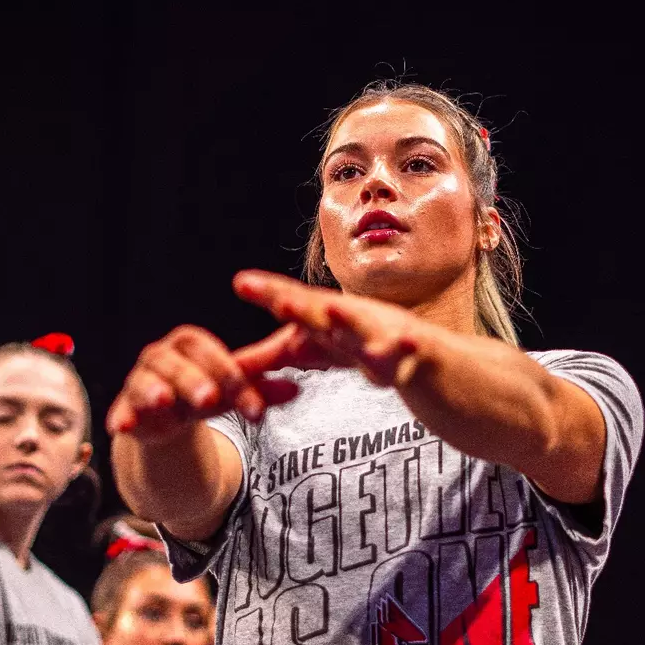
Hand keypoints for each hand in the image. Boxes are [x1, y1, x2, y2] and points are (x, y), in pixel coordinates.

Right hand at [105, 324, 304, 442]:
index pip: (213, 354)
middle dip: (194, 380)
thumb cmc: (205, 393)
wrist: (168, 414)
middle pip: (176, 363)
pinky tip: (121, 427)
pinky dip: (120, 416)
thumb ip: (262, 392)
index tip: (254, 408)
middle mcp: (161, 355)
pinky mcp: (124, 406)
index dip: (233, 378)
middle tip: (210, 398)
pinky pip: (120, 410)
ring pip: (144, 381)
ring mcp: (139, 379)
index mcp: (191, 344)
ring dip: (153, 390)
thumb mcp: (234, 395)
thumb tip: (298, 388)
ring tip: (163, 401)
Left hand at [232, 270, 429, 386]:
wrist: (417, 350)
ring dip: (347, 319)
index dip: (267, 293)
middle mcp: (347, 317)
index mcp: (322, 316)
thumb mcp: (309, 350)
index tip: (241, 282)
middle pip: (320, 311)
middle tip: (279, 300)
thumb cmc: (356, 342)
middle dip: (300, 306)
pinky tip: (404, 344)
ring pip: (360, 327)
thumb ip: (268, 357)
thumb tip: (228, 363)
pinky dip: (404, 347)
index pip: (291, 302)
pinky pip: (403, 351)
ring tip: (333, 310)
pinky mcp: (403, 352)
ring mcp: (377, 332)